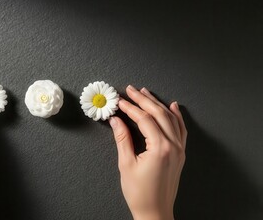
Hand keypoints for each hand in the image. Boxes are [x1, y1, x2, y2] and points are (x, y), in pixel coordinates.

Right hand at [109, 85, 186, 219]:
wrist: (155, 212)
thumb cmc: (140, 193)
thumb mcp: (126, 164)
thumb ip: (122, 139)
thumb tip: (116, 120)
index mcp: (160, 148)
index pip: (144, 119)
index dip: (131, 107)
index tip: (121, 100)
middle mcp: (173, 146)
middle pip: (159, 114)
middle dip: (143, 100)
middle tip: (131, 90)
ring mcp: (180, 150)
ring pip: (171, 118)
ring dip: (158, 104)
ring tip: (146, 92)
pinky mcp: (180, 154)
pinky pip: (181, 129)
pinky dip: (176, 116)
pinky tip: (173, 106)